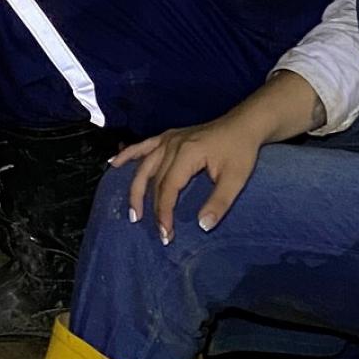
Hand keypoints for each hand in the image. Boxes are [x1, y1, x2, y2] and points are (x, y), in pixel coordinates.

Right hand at [113, 115, 262, 242]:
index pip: (168, 188)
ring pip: (144, 166)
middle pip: (154, 181)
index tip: (166, 234)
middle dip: (151, 208)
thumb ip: (219, 203)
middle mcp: (171, 145)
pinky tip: (113, 164)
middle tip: (154, 230)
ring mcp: (168, 139)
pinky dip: (127, 154)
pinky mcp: (168, 137)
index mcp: (186, 154)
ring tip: (132, 211)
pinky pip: (143, 146)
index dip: (164, 213)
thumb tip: (202, 226)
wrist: (244, 124)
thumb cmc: (241, 151)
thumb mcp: (236, 178)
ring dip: (135, 189)